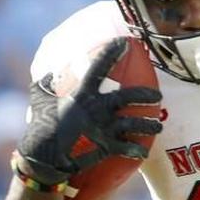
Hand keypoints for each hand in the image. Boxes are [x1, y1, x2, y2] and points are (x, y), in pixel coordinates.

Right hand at [15, 38, 162, 185]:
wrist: (44, 156)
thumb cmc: (41, 126)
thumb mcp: (40, 99)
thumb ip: (47, 85)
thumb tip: (50, 75)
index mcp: (82, 94)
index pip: (99, 67)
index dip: (111, 53)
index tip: (124, 43)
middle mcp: (97, 108)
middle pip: (128, 97)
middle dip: (146, 95)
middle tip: (158, 95)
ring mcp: (104, 128)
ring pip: (135, 124)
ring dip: (150, 125)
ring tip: (158, 126)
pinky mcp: (107, 146)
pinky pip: (127, 148)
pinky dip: (137, 150)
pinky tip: (144, 151)